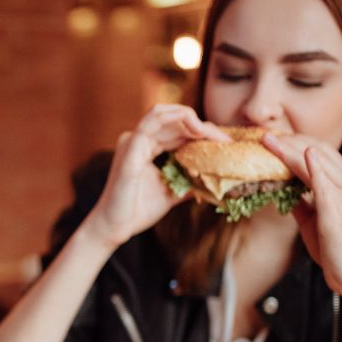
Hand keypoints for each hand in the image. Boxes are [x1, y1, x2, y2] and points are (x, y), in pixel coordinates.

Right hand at [84, 104, 229, 248]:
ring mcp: (132, 141)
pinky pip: (152, 121)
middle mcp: (138, 139)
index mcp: (146, 147)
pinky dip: (175, 119)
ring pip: (163, 114)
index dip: (202, 133)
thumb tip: (213, 181)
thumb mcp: (171, 193)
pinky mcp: (130, 147)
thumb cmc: (138, 211)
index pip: (177, 130)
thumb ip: (188, 181)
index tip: (225, 145)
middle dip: (202, 126)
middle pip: (173, 120)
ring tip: (212, 135)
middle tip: (225, 141)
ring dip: (191, 120)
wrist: (116, 227)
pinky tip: (195, 127)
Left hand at [262, 133, 341, 299]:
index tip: (273, 138)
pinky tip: (300, 154)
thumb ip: (301, 199)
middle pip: (318, 150)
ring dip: (290, 148)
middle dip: (290, 141)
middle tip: (265, 136)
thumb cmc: (335, 247)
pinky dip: (311, 165)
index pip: (321, 152)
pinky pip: (323, 181)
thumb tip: (280, 187)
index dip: (296, 143)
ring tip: (268, 141)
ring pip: (316, 161)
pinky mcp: (338, 208)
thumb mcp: (313, 218)